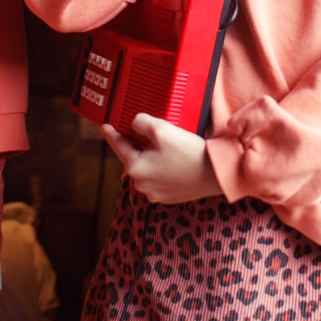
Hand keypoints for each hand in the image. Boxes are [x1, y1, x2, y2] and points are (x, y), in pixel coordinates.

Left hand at [102, 113, 222, 203]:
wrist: (215, 173)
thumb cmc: (188, 152)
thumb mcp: (162, 129)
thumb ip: (141, 123)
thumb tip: (135, 125)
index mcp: (135, 167)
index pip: (119, 146)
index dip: (111, 134)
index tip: (105, 127)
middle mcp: (140, 184)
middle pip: (134, 158)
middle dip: (140, 146)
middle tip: (154, 134)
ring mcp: (154, 193)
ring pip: (146, 169)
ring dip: (152, 158)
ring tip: (170, 148)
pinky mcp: (167, 197)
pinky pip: (158, 179)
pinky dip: (162, 169)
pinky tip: (176, 161)